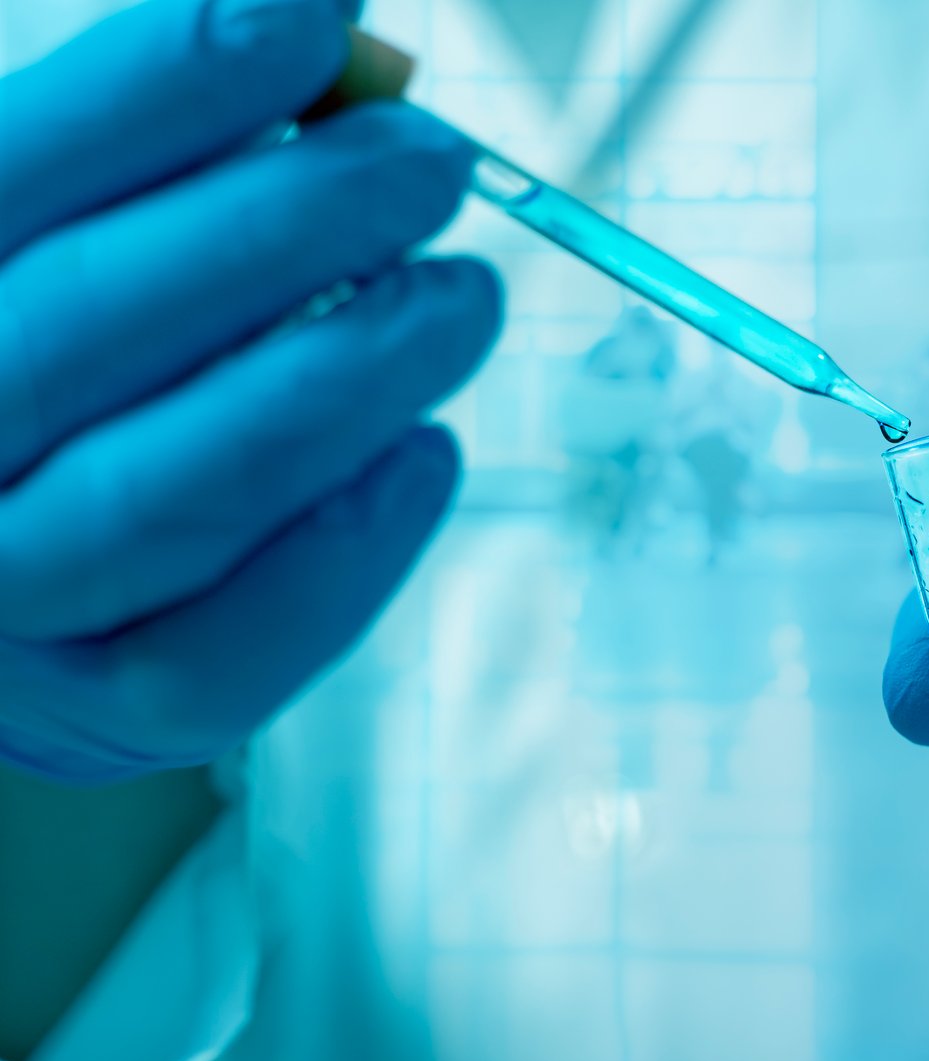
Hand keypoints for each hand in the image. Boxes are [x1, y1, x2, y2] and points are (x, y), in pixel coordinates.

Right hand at [0, 0, 498, 781]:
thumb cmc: (48, 335)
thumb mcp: (59, 221)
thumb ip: (156, 138)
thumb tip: (331, 40)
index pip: (17, 175)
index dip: (166, 83)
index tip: (312, 10)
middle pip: (95, 328)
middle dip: (288, 227)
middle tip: (430, 159)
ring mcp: (2, 597)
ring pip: (179, 494)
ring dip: (351, 379)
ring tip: (462, 296)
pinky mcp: (102, 703)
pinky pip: (231, 646)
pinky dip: (348, 548)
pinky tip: (427, 451)